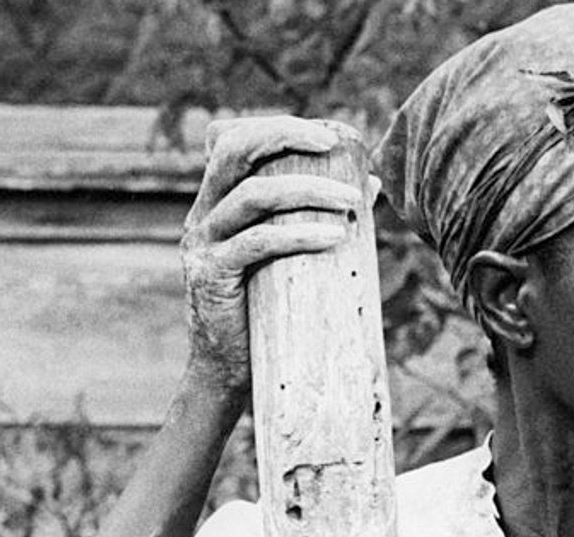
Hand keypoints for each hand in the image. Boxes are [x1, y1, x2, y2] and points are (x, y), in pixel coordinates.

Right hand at [180, 116, 362, 394]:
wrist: (230, 371)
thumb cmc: (267, 309)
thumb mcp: (291, 254)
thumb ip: (320, 216)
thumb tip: (371, 184)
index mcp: (216, 202)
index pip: (234, 140)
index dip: (277, 128)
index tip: (329, 136)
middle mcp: (202, 214)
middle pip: (234, 151)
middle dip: (285, 137)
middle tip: (332, 146)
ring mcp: (203, 243)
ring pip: (252, 195)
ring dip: (308, 190)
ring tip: (353, 201)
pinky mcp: (212, 275)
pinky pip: (256, 243)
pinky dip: (299, 234)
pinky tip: (336, 236)